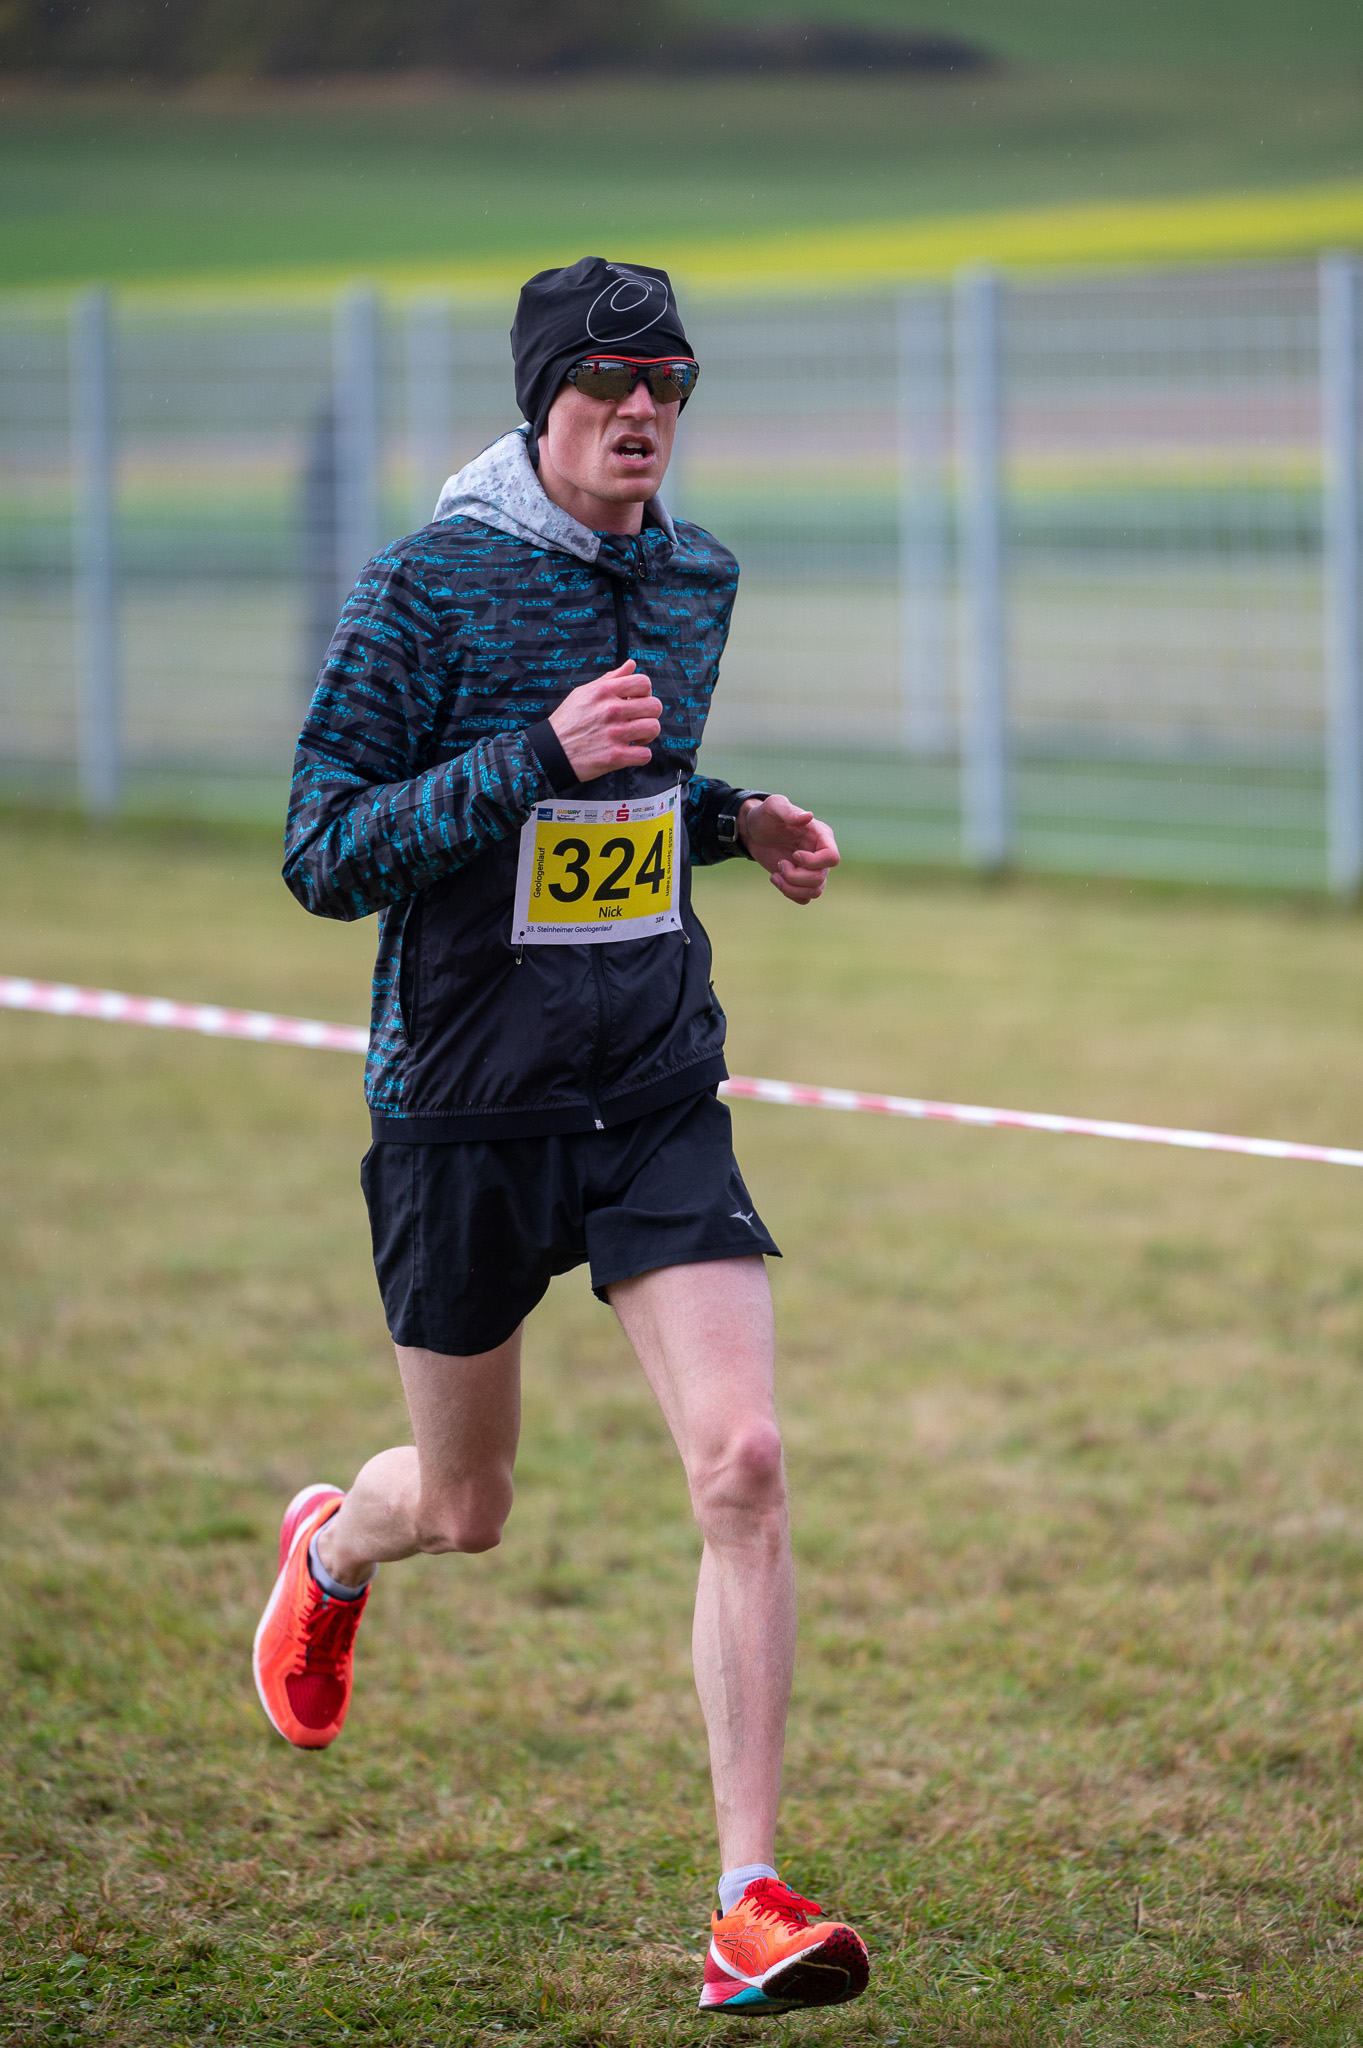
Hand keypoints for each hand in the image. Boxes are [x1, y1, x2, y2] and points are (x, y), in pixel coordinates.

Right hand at [548, 659, 661, 782]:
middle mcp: (610, 710)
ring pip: (653, 728)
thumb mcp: (584, 693)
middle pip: (654, 705)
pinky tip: (631, 752)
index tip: (636, 701)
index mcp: (604, 691)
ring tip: (636, 737)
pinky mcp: (615, 756)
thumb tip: (631, 664)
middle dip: (650, 714)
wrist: (550, 752)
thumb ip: (610, 678)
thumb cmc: (567, 721)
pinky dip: (641, 755)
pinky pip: (645, 755)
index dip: (645, 692)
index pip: (643, 682)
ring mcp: (614, 733)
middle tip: (639, 720)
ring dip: (648, 734)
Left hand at [739, 794, 839, 904]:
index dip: (813, 862)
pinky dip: (789, 893)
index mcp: (821, 836)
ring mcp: (811, 869)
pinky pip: (804, 898)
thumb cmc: (765, 815)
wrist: (752, 831)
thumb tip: (809, 816)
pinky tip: (775, 878)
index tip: (794, 854)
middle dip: (796, 876)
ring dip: (791, 887)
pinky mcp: (800, 880)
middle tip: (780, 864)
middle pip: (821, 878)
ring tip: (776, 874)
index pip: (832, 858)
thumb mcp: (773, 807)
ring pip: (815, 891)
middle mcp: (820, 854)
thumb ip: (789, 812)